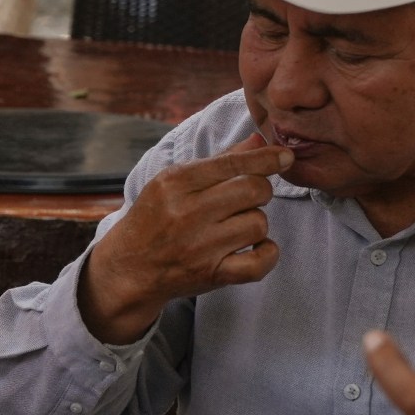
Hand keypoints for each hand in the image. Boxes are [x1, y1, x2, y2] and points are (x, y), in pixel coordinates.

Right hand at [79, 132, 292, 343]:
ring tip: (236, 226)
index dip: (267, 158)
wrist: (129, 267)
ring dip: (255, 223)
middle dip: (259, 191)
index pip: (233, 163)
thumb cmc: (155, 217)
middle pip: (254, 190)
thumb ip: (219, 161)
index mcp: (175, 182)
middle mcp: (187, 213)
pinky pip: (260, 262)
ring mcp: (200, 246)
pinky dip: (267, 254)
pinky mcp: (212, 274)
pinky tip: (256, 248)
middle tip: (245, 199)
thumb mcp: (174, 181)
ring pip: (259, 223)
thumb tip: (260, 141)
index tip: (286, 157)